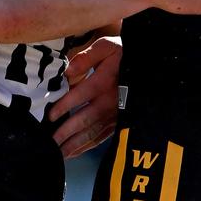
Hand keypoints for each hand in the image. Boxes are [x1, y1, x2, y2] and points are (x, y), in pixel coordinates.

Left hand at [50, 36, 120, 158]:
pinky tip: (76, 152)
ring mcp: (114, 115)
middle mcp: (108, 103)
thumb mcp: (106, 47)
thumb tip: (68, 71)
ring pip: (92, 133)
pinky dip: (87, 146)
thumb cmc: (124, 55)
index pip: (79, 96)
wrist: (150, 69)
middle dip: (66, 133)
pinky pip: (101, 137)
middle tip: (50, 143)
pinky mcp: (119, 123)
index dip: (63, 107)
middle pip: (84, 120)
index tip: (50, 116)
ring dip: (75, 144)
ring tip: (60, 154)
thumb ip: (86, 57)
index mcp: (103, 83)